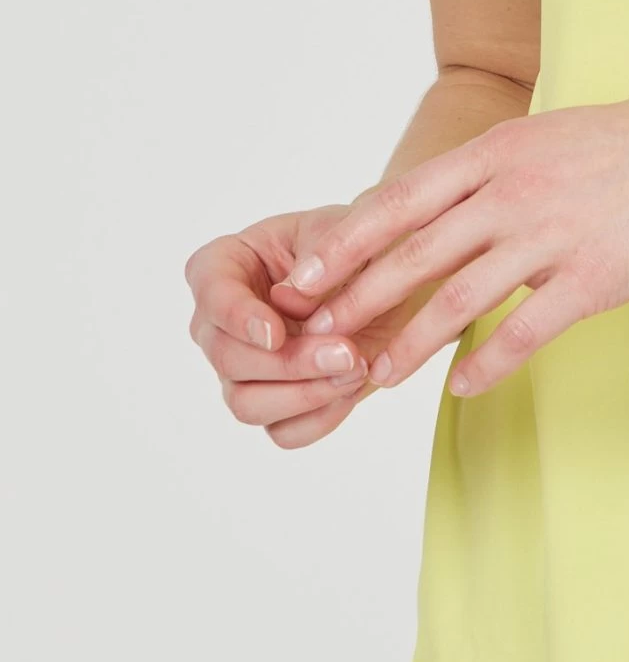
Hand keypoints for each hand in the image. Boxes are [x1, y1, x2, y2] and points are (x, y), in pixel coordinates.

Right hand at [185, 202, 406, 450]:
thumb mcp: (345, 230)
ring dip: (304, 394)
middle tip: (346, 353)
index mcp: (226, 265)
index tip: (274, 334)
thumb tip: (289, 301)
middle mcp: (221, 323)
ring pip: (247, 404)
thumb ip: (319, 256)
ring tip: (356, 369)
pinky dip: (319, 417)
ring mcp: (241, 370)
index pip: (209, 290)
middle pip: (228, 358)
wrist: (387, 283)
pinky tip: (351, 389)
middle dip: (289, 362)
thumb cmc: (351, 245)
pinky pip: (283, 431)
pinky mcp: (272, 404)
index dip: (236, 317)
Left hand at [277, 86, 628, 400]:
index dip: (345, 242)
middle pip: (414, 252)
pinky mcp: (596, 275)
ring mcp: (556, 231)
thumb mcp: (555, 136)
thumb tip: (450, 205)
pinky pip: (527, 329)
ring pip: (459, 297)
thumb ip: (500, 170)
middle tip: (312, 340)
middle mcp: (516, 187)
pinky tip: (463, 390)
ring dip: (409, 344)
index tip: (300, 277)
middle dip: (355, 300)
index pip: (400, 200)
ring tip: (374, 381)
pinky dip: (489, 364)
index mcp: (501, 149)